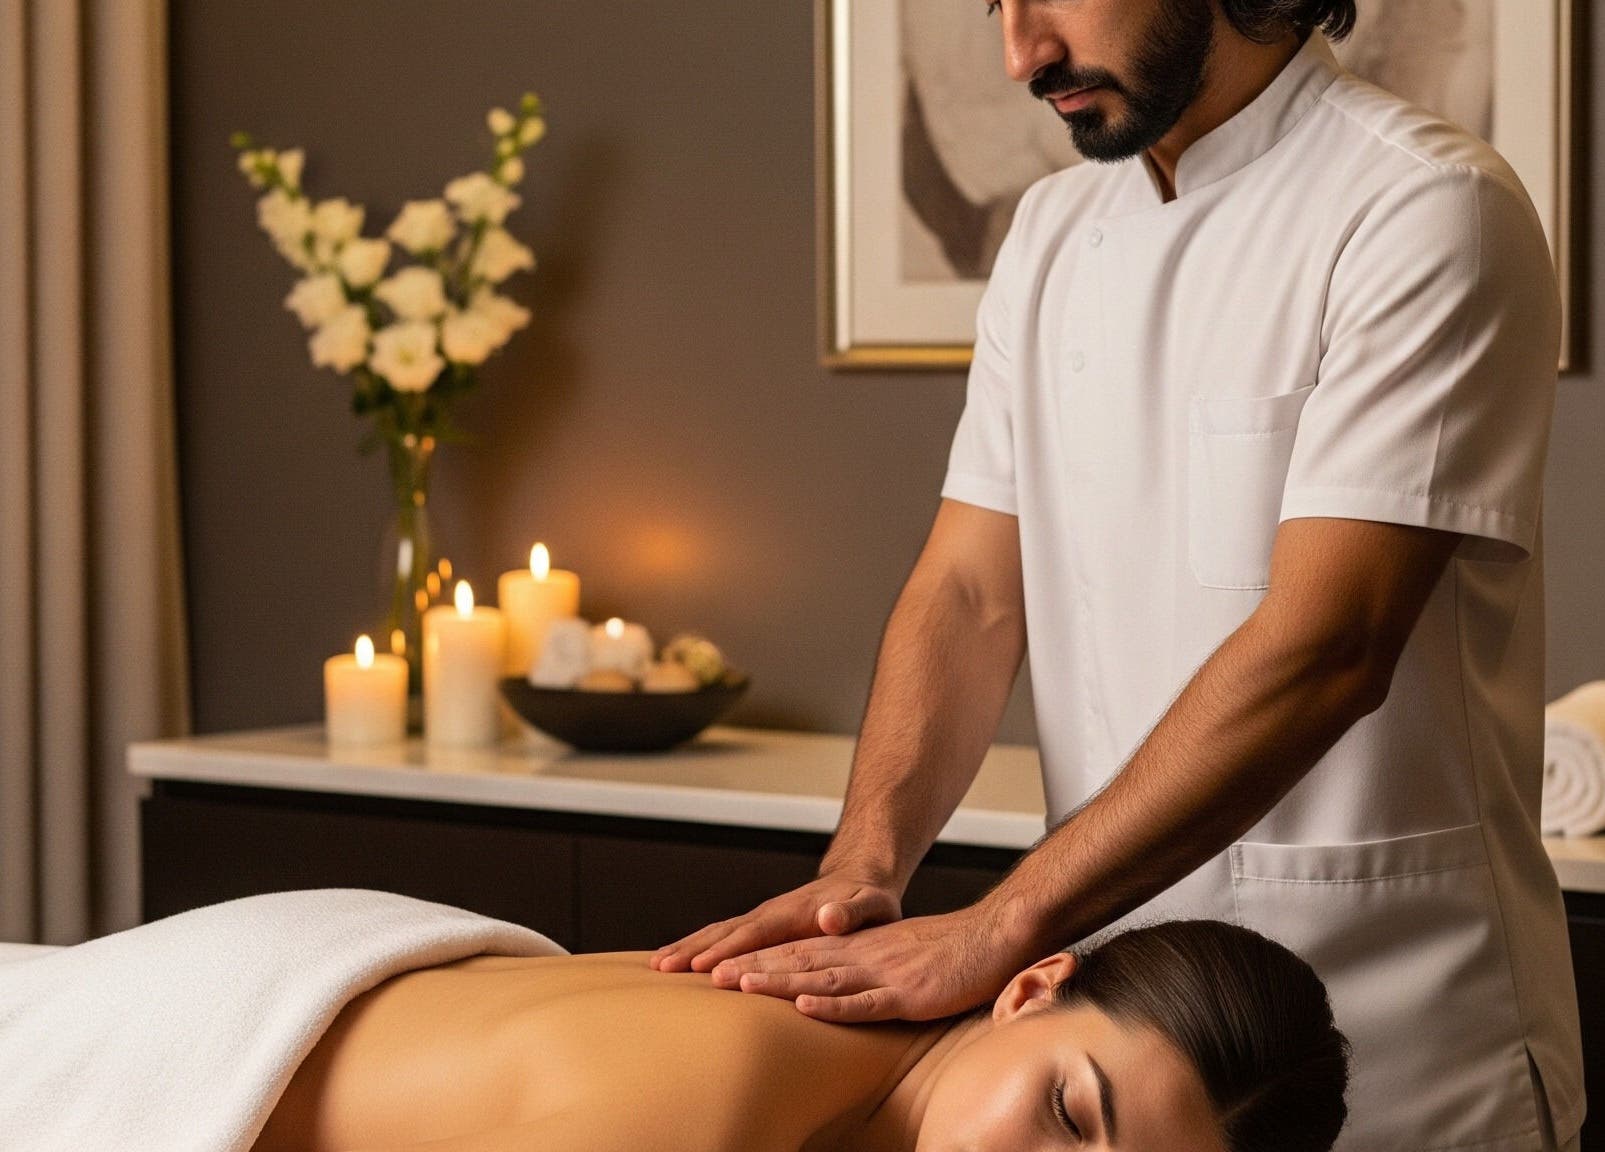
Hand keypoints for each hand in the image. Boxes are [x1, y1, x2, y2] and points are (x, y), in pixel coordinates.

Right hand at [650, 874, 902, 973]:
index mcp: (794, 913)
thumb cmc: (869, 900)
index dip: (730, 950)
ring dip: (688, 947)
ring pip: (718, 932)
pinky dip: (699, 947)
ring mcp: (762, 919)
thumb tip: (828, 918)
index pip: (756, 934)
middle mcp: (771, 914)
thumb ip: (852, 912)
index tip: (702, 967)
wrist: (859, 880)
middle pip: (726, 932)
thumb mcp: (872, 904)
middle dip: (695, 949)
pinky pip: (723, 936)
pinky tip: (679, 960)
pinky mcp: (760, 927)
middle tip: (662, 968)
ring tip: (657, 966)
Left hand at [709, 902, 1031, 1022]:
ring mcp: (883, 973)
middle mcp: (862, 956)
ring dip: (781, 981)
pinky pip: (867, 1000)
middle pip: (799, 960)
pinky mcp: (907, 992)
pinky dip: (835, 1003)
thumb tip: (832, 987)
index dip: (757, 958)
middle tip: (708, 975)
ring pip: (823, 977)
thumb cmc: (948, 953)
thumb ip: (866, 971)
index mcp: (857, 948)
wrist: (992, 936)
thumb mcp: (896, 959)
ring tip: (741, 985)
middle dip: (753, 967)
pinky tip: (808, 1005)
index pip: (798, 952)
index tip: (717, 967)